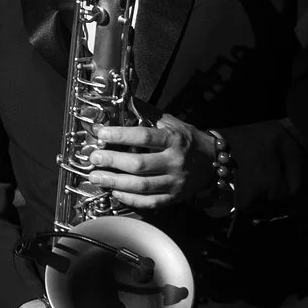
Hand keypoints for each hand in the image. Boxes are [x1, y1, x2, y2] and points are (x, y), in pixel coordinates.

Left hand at [86, 115, 215, 210]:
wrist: (213, 162)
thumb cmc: (188, 140)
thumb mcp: (172, 122)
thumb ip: (149, 115)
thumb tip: (125, 105)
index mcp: (174, 139)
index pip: (144, 137)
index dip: (120, 136)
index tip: (102, 135)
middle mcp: (174, 161)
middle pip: (139, 164)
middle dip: (112, 161)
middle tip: (94, 159)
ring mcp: (175, 182)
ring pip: (141, 186)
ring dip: (115, 182)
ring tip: (96, 177)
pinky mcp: (174, 197)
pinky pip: (149, 202)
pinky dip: (130, 199)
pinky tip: (115, 192)